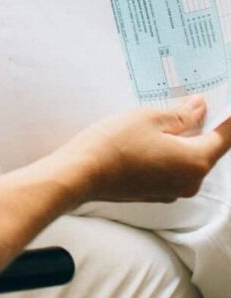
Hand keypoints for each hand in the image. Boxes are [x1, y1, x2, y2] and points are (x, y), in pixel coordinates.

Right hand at [53, 96, 230, 204]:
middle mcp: (190, 182)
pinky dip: (168, 154)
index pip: (224, 138)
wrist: (81, 174)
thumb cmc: (114, 144)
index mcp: (195, 162)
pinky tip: (149, 139)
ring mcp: (172, 191)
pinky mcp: (153, 193)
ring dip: (182, 140)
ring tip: (165, 119)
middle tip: (193, 104)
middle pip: (206, 150)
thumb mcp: (149, 118)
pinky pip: (171, 170)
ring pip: (186, 160)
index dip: (227, 119)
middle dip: (202, 127)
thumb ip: (181, 114)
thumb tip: (200, 108)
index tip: (226, 104)